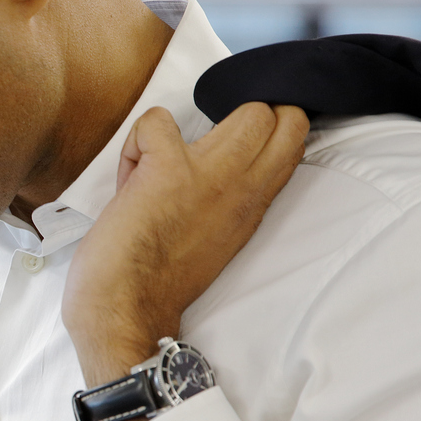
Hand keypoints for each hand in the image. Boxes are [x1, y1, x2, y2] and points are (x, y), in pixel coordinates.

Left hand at [62, 102, 309, 420]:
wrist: (124, 309)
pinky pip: (157, 121)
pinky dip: (139, 139)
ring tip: (167, 156)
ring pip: (250, 111)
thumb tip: (209, 160)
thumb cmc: (158, 278)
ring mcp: (211, 176)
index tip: (236, 141)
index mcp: (253, 205)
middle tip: (204, 143)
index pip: (295, 141)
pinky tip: (132, 170)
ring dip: (204, 120)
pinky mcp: (168, 170)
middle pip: (284, 116)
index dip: (271, 126)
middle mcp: (244, 189)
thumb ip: (226, 197)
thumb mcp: (217, 235)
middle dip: (247, 114)